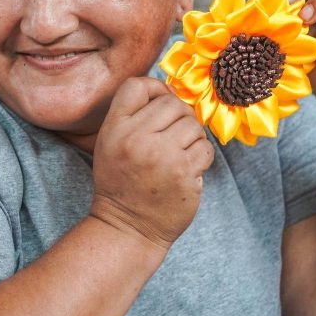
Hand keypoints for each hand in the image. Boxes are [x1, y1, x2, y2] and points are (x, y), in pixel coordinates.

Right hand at [90, 77, 213, 249]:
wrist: (127, 229)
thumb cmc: (122, 183)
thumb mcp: (110, 144)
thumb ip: (132, 116)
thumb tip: (170, 90)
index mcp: (114, 129)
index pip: (137, 86)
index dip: (154, 89)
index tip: (160, 106)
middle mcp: (136, 139)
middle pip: (172, 103)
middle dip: (180, 117)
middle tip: (175, 137)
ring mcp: (161, 156)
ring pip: (193, 125)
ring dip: (193, 138)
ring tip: (180, 154)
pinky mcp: (183, 173)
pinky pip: (206, 148)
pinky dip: (202, 157)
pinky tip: (188, 169)